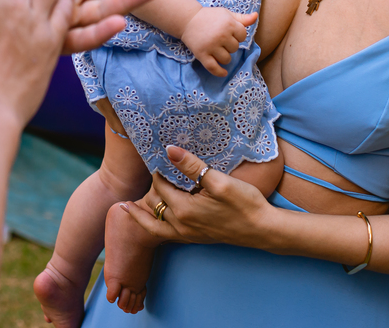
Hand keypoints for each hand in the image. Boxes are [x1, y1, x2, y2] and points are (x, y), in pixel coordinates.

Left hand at [120, 145, 275, 248]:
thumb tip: (169, 150)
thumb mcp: (219, 181)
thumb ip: (192, 166)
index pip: (160, 186)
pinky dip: (152, 226)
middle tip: (145, 175)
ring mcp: (187, 235)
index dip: (158, 170)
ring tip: (125, 206)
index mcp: (184, 210)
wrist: (263, 230)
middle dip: (149, 189)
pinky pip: (164, 234)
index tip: (156, 156)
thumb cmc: (245, 204)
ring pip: (153, 225)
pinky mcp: (194, 238)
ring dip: (141, 213)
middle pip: (153, 204)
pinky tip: (153, 219)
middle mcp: (181, 225)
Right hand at [180, 8, 257, 74]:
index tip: (230, 33)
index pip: (243, 36)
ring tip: (218, 50)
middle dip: (230, 45)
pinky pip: (213, 67)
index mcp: (229, 24)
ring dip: (224, 57)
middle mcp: (221, 35)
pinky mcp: (202, 54)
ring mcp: (211, 46)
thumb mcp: (226, 14)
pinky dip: (219, 72)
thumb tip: (256, 17)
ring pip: (227, 59)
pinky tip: (223, 72)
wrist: (187, 19)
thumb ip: (242, 18)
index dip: (238, 35)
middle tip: (220, 40)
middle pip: (235, 48)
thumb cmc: (209, 16)